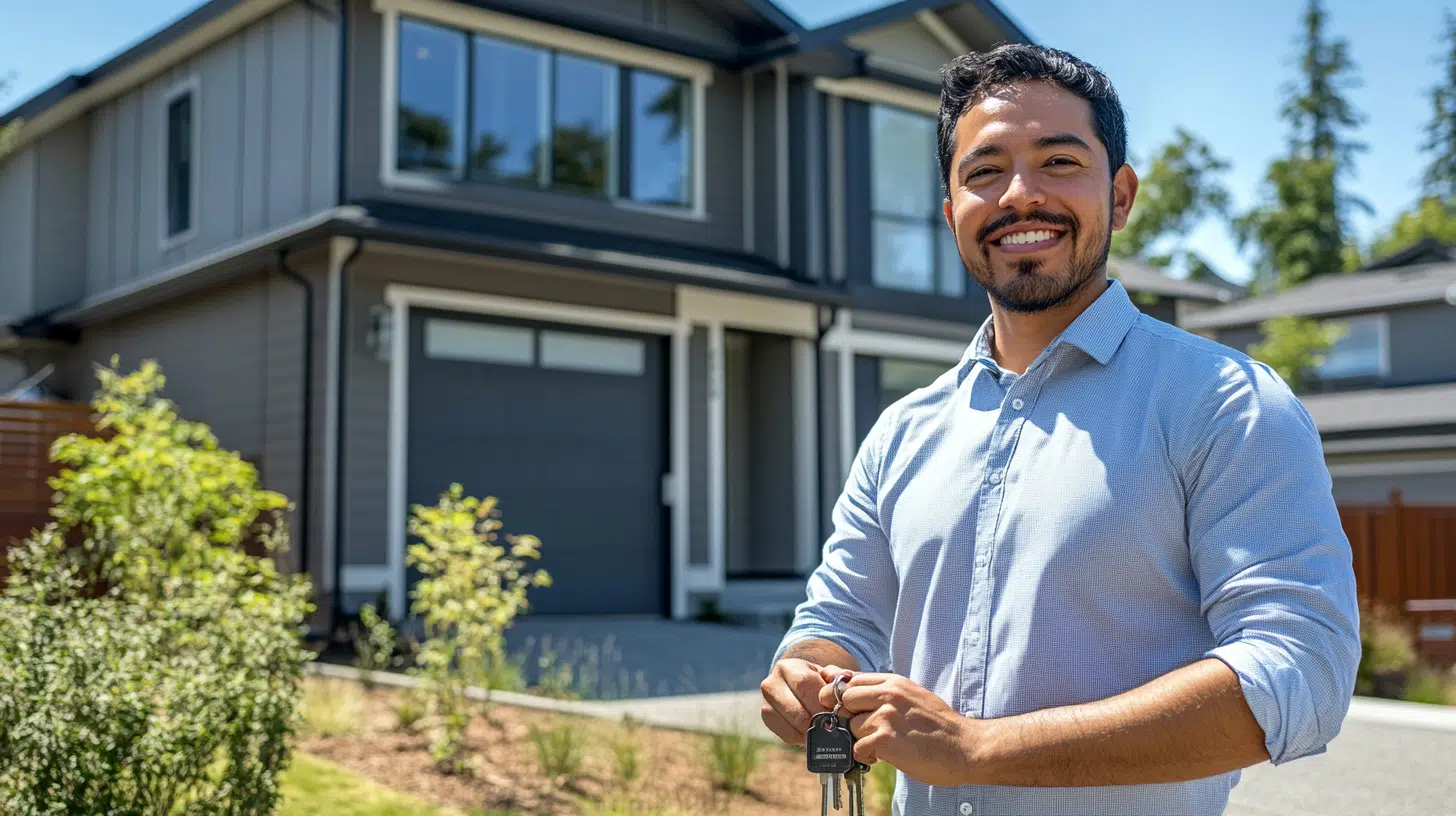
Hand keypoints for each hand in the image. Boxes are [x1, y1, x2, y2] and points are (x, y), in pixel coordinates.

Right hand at [759, 658, 831, 745]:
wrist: (794, 686)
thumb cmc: (816, 680)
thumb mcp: (826, 673)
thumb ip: (837, 676)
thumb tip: (844, 681)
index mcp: (787, 667)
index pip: (804, 683)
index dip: (821, 701)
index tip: (838, 712)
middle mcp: (771, 684)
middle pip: (796, 708)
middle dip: (818, 720)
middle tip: (834, 727)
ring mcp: (766, 703)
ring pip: (791, 724)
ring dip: (811, 731)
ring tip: (826, 731)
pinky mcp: (767, 720)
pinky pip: (787, 735)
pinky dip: (803, 738)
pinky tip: (813, 734)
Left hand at [816, 669, 979, 786]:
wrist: (965, 748)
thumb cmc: (938, 726)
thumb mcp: (911, 697)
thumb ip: (883, 691)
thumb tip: (848, 684)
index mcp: (894, 682)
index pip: (851, 679)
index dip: (842, 695)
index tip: (845, 708)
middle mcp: (888, 694)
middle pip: (844, 698)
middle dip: (848, 716)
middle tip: (865, 729)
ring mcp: (886, 716)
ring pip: (850, 726)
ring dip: (862, 739)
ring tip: (883, 745)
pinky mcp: (885, 739)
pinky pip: (857, 748)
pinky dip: (867, 756)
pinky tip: (884, 756)